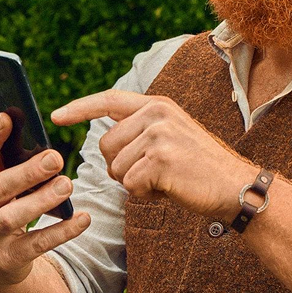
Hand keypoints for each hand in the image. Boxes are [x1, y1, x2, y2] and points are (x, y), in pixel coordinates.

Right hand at [0, 112, 91, 286]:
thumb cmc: (3, 206)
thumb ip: (9, 159)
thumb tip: (25, 120)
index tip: (8, 116)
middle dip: (27, 172)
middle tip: (56, 157)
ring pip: (13, 217)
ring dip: (42, 200)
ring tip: (67, 185)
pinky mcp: (6, 259)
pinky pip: (35, 244)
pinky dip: (61, 232)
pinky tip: (83, 218)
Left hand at [51, 91, 257, 219]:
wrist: (235, 186)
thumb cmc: (199, 168)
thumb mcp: (171, 136)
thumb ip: (141, 130)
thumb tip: (105, 140)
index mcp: (158, 104)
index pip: (109, 99)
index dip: (80, 108)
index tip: (56, 116)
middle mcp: (157, 113)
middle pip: (105, 144)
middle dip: (119, 167)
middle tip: (151, 173)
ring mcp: (159, 134)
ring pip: (116, 167)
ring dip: (134, 182)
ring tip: (165, 179)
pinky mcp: (160, 159)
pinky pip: (130, 183)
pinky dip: (145, 194)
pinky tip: (169, 188)